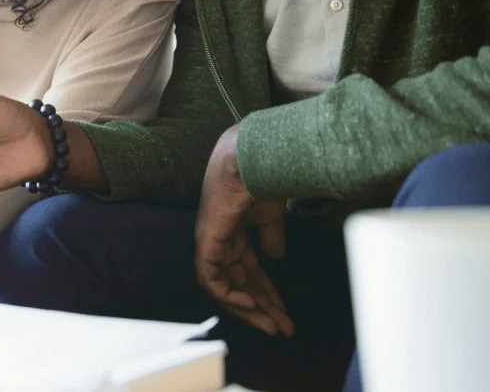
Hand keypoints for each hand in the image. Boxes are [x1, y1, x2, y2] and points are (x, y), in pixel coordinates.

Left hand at [194, 124, 293, 336]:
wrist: (252, 161)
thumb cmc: (259, 179)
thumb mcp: (268, 215)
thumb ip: (270, 236)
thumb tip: (276, 256)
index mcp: (231, 231)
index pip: (247, 270)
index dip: (266, 291)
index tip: (283, 310)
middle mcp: (219, 239)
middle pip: (239, 283)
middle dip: (263, 306)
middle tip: (283, 328)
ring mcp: (210, 242)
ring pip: (225, 287)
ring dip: (250, 308)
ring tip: (274, 326)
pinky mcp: (206, 242)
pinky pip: (211, 279)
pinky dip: (230, 296)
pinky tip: (253, 305)